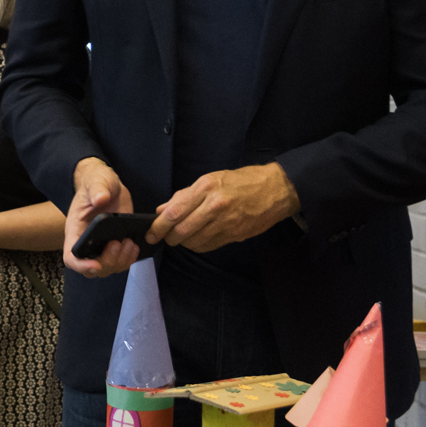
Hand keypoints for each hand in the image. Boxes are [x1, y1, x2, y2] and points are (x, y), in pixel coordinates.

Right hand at [62, 158, 140, 278]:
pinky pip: (121, 262)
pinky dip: (129, 259)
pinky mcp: (116, 244)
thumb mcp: (96, 182)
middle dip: (108, 262)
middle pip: (93, 269)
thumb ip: (97, 189)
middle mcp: (87, 243)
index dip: (82, 266)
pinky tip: (134, 246)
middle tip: (118, 243)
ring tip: (130, 242)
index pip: (71, 257)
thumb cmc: (96, 182)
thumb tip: (101, 198)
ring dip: (121, 261)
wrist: (107, 184)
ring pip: (109, 268)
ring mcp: (102, 246)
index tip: (96, 264)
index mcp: (75, 231)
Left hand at [151, 163, 299, 254]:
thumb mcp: (211, 179)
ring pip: (193, 242)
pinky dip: (198, 245)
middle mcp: (214, 206)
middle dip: (168, 238)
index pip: (174, 213)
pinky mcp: (234, 235)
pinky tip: (197, 239)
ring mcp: (226, 223)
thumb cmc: (241, 181)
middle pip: (181, 231)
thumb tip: (162, 210)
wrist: (275, 190)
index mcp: (206, 188)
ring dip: (183, 243)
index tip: (150, 233)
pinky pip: (208, 246)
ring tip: (182, 236)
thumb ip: (184, 195)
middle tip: (165, 237)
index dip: (158, 227)